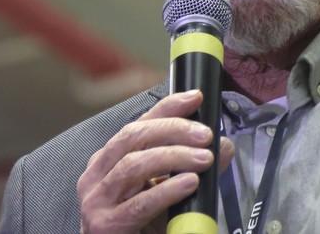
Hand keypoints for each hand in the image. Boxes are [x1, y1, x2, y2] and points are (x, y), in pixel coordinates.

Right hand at [77, 90, 234, 232]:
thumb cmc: (141, 226)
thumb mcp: (167, 190)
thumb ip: (191, 166)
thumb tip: (223, 145)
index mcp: (108, 160)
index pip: (138, 123)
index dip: (167, 107)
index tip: (195, 97)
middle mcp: (96, 175)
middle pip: (133, 136)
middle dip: (173, 129)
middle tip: (205, 134)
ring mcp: (97, 200)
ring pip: (134, 165)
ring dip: (174, 157)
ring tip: (204, 159)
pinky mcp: (106, 226)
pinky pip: (139, 203)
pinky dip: (167, 190)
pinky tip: (189, 183)